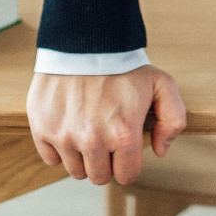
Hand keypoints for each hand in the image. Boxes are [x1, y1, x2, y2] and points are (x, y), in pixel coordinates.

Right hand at [26, 64, 186, 185]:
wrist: (87, 39)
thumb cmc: (125, 64)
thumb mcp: (162, 84)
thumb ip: (173, 119)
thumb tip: (160, 150)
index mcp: (123, 134)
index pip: (126, 175)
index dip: (128, 162)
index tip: (125, 146)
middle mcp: (93, 141)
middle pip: (99, 176)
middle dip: (106, 161)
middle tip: (107, 136)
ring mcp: (64, 136)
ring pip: (75, 170)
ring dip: (83, 156)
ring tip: (89, 128)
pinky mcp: (42, 128)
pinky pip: (51, 157)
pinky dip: (59, 147)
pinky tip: (70, 125)